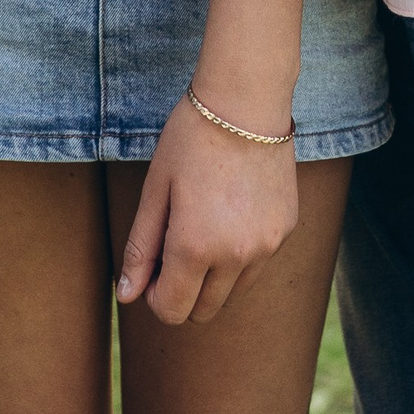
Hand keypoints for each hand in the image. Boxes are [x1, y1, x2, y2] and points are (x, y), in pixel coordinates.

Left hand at [114, 93, 298, 324]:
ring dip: (213, 278)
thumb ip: (141, 248)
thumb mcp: (155, 191)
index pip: (172, 310)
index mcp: (195, 247)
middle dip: (183, 291)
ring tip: (203, 227)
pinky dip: (239, 256)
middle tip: (173, 247)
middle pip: (204, 310)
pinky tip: (230, 214)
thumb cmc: (191, 140)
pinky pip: (257, 265)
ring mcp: (267, 246)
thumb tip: (127, 295)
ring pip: (233, 293)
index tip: (152, 266)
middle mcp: (236, 256)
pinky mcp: (286, 231)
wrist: (246, 102)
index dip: (154, 296)